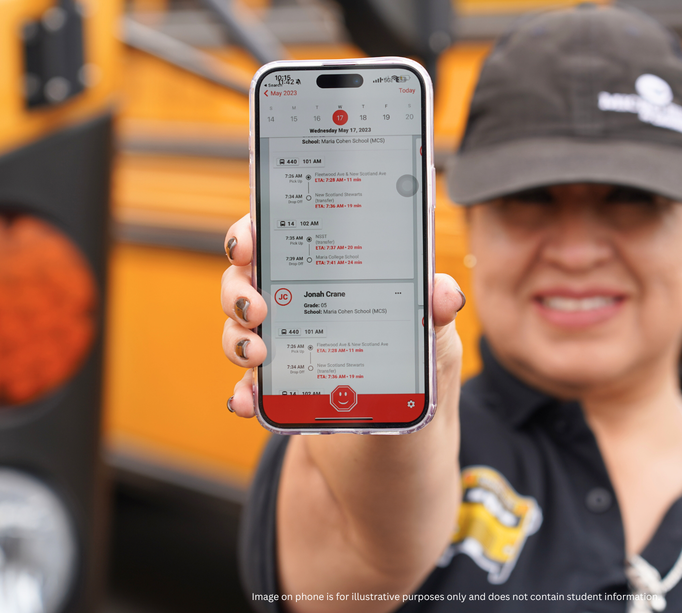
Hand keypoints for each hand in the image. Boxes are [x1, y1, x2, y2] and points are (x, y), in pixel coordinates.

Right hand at [220, 213, 465, 419]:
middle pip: (248, 281)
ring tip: (258, 355)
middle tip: (256, 307)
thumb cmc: (419, 382)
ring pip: (239, 329)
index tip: (249, 242)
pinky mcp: (280, 391)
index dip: (254, 232)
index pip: (284, 239)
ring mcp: (287, 349)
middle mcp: (304, 307)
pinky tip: (247, 401)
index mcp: (335, 280)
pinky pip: (248, 386)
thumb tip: (445, 293)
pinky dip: (241, 392)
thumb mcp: (434, 345)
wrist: (401, 449)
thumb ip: (435, 315)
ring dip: (235, 338)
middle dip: (237, 287)